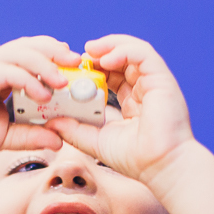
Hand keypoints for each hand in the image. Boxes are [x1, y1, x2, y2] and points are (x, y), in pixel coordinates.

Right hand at [0, 36, 81, 161]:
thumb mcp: (4, 136)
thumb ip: (30, 135)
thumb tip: (59, 140)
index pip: (31, 52)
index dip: (54, 55)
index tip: (76, 66)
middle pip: (28, 46)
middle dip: (55, 52)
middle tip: (77, 64)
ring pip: (19, 54)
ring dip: (45, 65)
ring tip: (62, 82)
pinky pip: (5, 71)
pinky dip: (26, 80)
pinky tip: (40, 95)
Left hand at [46, 35, 194, 183]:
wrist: (160, 167)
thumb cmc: (135, 159)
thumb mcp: (95, 141)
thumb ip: (74, 129)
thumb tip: (50, 121)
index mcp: (133, 102)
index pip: (112, 76)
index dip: (92, 69)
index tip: (73, 70)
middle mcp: (145, 89)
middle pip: (121, 59)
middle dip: (98, 54)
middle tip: (76, 56)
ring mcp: (155, 83)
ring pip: (133, 50)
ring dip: (109, 46)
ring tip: (89, 50)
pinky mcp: (162, 79)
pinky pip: (143, 54)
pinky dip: (123, 51)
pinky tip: (105, 60)